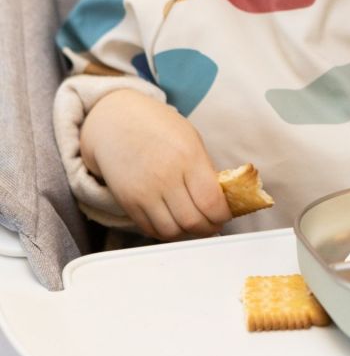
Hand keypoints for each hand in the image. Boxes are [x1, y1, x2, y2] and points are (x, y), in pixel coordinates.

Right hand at [80, 89, 231, 239]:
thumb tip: (221, 198)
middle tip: (214, 222)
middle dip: (209, 227)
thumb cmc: (159, 126)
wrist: (116, 122)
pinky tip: (175, 222)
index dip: (223, 214)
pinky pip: (150, 229)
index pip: (212, 202)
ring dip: (188, 233)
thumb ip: (205, 169)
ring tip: (196, 225)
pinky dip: (166, 232)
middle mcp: (165, 177)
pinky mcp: (128, 202)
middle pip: (193, 222)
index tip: (226, 213)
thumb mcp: (191, 139)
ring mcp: (144, 192)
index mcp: (188, 157)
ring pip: (172, 232)